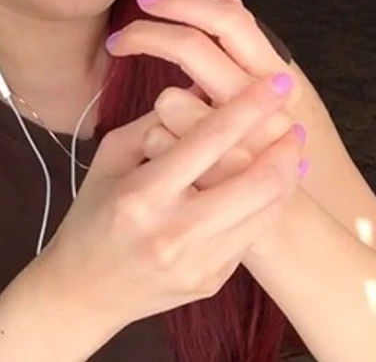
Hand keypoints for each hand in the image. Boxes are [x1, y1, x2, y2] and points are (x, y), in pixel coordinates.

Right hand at [37, 74, 302, 329]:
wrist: (83, 293)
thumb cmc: (93, 214)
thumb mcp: (111, 158)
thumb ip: (156, 122)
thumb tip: (202, 87)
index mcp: (143, 193)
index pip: (210, 139)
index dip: (251, 106)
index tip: (278, 81)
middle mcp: (173, 230)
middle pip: (256, 181)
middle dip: (285, 146)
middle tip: (292, 123)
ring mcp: (197, 262)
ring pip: (266, 211)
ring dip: (287, 175)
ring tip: (291, 151)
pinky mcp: (211, 282)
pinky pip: (252, 236)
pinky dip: (268, 205)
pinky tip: (269, 187)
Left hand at [107, 0, 300, 185]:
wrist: (289, 236)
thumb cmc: (270, 159)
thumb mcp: (266, 95)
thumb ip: (243, 43)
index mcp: (280, 79)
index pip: (229, 20)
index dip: (184, 1)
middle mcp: (263, 107)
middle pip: (191, 47)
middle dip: (145, 35)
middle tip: (118, 39)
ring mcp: (236, 145)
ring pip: (168, 97)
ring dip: (161, 106)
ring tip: (166, 121)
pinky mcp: (209, 183)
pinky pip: (157, 139)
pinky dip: (155, 141)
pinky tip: (170, 160)